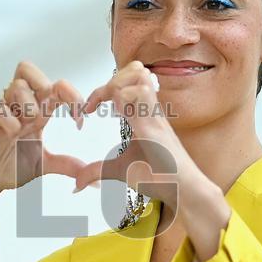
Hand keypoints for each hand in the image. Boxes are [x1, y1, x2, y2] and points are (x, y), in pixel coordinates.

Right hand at [0, 60, 87, 198]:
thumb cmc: (7, 167)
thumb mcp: (44, 165)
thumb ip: (67, 164)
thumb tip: (92, 177)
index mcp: (35, 112)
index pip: (54, 87)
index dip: (72, 96)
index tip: (80, 121)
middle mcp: (18, 107)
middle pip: (27, 69)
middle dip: (45, 84)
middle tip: (51, 107)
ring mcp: (0, 114)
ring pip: (15, 86)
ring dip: (29, 103)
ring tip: (29, 124)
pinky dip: (10, 120)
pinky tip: (14, 134)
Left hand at [72, 61, 191, 215]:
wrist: (184, 191)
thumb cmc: (159, 176)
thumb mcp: (119, 170)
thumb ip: (97, 171)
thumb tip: (77, 183)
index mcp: (143, 115)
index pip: (126, 83)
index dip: (103, 89)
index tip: (87, 110)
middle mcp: (150, 111)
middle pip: (136, 70)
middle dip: (112, 79)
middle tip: (96, 104)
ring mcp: (155, 117)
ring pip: (140, 77)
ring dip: (118, 85)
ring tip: (107, 108)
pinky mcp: (156, 129)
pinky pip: (142, 98)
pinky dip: (125, 99)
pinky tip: (117, 116)